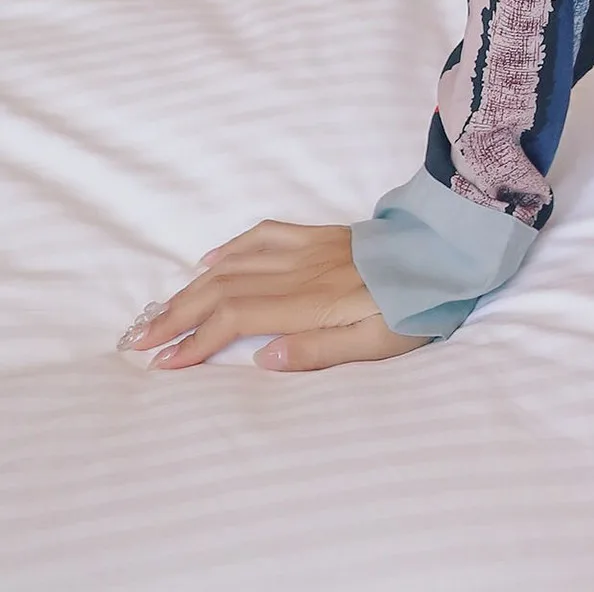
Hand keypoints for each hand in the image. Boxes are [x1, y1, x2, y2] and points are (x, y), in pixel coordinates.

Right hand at [118, 221, 430, 371]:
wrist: (451, 252)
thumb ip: (320, 350)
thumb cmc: (420, 307)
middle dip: (177, 314)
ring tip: (160, 310)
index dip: (196, 340)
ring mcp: (311, 248)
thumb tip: (262, 360)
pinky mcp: (323, 235)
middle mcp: (304, 270)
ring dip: (194, 285)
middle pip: (225, 289)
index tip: (163, 363)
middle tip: (138, 340)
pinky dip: (234, 247)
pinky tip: (211, 260)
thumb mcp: (380, 343)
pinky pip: (268, 234)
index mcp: (314, 300)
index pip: (238, 318)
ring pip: (238, 263)